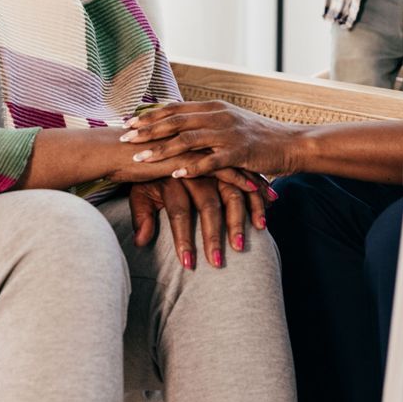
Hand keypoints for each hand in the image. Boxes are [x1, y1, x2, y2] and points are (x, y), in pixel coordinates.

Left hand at [121, 100, 302, 178]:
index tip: (129, 121)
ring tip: (140, 158)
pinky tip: (175, 175)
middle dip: (147, 130)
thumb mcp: (231, 122)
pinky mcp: (239, 152)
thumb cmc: (259, 136)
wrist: (291, 144)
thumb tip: (181, 123)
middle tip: (124, 137)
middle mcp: (218, 116)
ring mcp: (229, 133)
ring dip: (162, 149)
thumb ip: (206, 121)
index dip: (151, 115)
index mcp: (214, 107)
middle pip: (176, 121)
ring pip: (188, 140)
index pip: (175, 108)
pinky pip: (211, 161)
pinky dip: (192, 167)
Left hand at [128, 174, 269, 268]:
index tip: (186, 263)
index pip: (178, 211)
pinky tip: (262, 223)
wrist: (156, 137)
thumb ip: (141, 215)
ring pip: (230, 195)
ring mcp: (215, 164)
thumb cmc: (148, 171)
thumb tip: (141, 241)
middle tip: (215, 263)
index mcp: (170, 175)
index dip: (183, 237)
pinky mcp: (231, 161)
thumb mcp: (140, 189)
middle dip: (212, 235)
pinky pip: (246, 183)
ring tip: (239, 247)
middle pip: (207, 205)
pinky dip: (255, 202)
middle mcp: (195, 168)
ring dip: (236, 222)